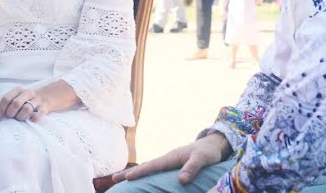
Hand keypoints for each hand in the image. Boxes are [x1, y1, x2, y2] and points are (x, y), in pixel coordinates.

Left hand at [0, 85, 48, 122]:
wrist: (45, 98)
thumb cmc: (25, 101)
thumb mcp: (16, 98)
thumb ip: (7, 104)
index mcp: (18, 89)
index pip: (6, 99)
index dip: (0, 110)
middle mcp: (28, 93)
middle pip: (16, 103)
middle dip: (10, 113)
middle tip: (10, 117)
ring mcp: (37, 99)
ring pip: (26, 109)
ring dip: (20, 117)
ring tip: (19, 119)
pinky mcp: (44, 107)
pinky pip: (39, 114)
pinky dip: (34, 118)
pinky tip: (31, 119)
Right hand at [111, 133, 230, 184]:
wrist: (212, 145)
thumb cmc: (207, 152)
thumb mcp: (202, 159)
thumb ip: (192, 168)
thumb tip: (181, 180)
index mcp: (171, 157)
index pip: (152, 165)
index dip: (140, 172)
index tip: (126, 177)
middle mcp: (167, 159)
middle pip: (146, 167)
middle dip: (130, 173)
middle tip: (113, 179)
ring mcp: (168, 163)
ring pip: (149, 169)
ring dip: (136, 175)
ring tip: (121, 180)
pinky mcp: (172, 167)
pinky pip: (155, 171)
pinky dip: (146, 175)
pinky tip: (142, 180)